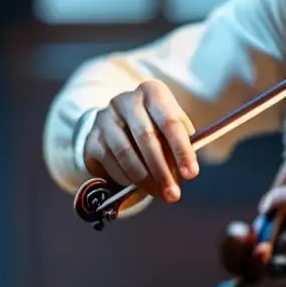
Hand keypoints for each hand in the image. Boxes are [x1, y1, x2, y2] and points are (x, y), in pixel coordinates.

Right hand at [84, 80, 198, 202]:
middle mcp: (127, 100)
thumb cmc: (153, 127)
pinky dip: (127, 177)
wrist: (116, 125)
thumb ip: (180, 144)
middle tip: (174, 194)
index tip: (191, 174)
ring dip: (145, 178)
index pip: (170, 121)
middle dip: (162, 170)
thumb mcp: (170, 129)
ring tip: (159, 193)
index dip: (182, 150)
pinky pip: (111, 162)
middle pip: (146, 137)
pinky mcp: (93, 137)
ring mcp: (106, 117)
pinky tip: (138, 185)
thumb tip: (185, 171)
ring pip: (126, 152)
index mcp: (152, 92)